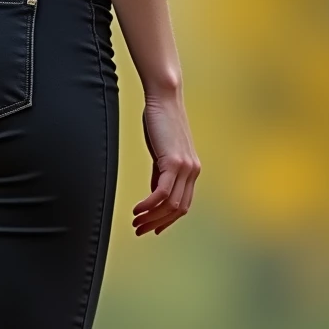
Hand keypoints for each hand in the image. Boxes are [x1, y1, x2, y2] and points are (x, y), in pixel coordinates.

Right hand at [133, 87, 200, 235]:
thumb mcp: (162, 154)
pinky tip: (136, 209)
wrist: (164, 98)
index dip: (167, 221)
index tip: (151, 229)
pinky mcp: (174, 163)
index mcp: (192, 171)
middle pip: (177, 210)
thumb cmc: (160, 122)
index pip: (182, 205)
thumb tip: (155, 195)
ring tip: (135, 221)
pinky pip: (161, 193)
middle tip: (139, 229)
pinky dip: (148, 205)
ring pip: (169, 205)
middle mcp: (193, 171)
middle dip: (157, 223)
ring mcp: (185, 168)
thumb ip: (161, 175)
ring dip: (151, 217)